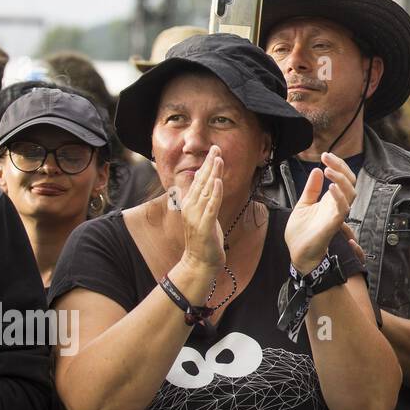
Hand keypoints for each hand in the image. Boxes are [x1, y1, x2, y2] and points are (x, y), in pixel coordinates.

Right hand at [177, 145, 225, 273]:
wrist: (199, 262)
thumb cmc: (203, 239)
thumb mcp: (202, 216)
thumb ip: (204, 200)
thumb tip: (209, 186)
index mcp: (190, 204)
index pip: (198, 180)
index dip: (206, 165)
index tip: (213, 151)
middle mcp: (190, 208)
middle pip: (201, 181)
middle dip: (209, 164)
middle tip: (215, 148)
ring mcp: (196, 216)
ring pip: (206, 191)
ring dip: (212, 174)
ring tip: (218, 159)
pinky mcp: (204, 226)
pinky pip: (211, 207)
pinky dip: (215, 194)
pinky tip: (218, 182)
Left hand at [285, 152, 356, 274]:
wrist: (298, 253)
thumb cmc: (301, 232)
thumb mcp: (303, 205)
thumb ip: (311, 189)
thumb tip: (316, 170)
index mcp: (331, 200)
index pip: (342, 178)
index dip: (337, 165)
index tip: (325, 155)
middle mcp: (337, 205)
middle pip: (350, 182)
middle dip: (341, 167)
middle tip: (327, 157)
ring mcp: (337, 214)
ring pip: (351, 193)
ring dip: (340, 179)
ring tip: (328, 170)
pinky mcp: (334, 224)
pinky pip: (343, 209)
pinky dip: (339, 196)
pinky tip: (330, 187)